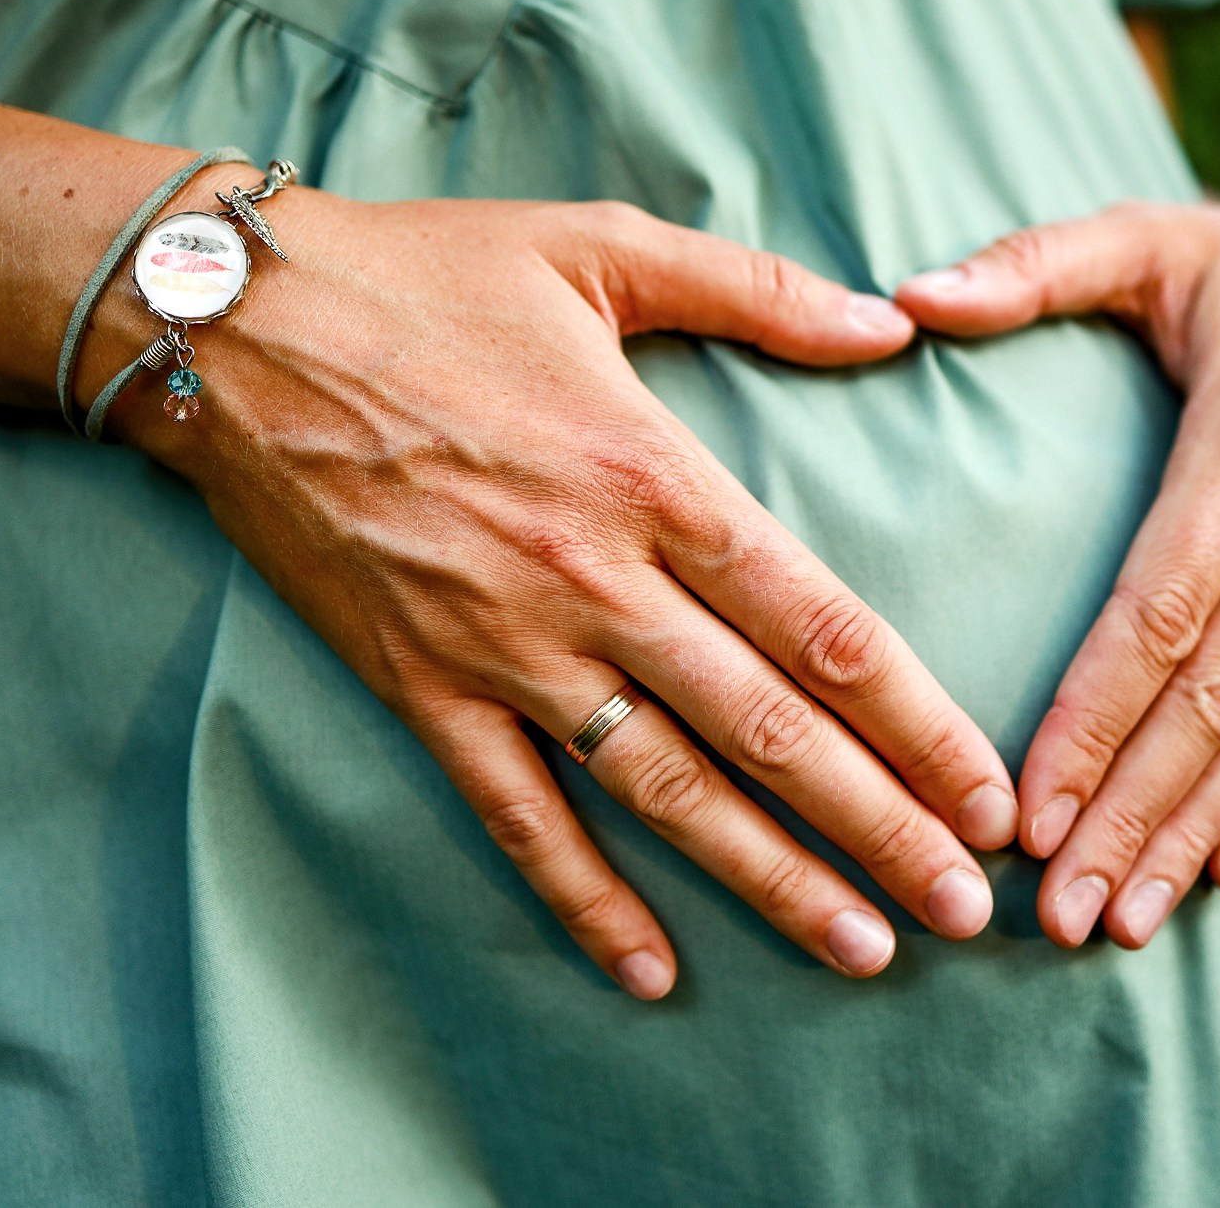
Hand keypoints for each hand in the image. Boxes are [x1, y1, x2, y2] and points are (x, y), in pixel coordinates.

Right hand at [122, 192, 1018, 995]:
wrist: (232, 327)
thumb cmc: (428, 276)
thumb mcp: (603, 249)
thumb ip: (761, 291)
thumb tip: (893, 326)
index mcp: (655, 477)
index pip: (822, 627)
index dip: (919, 721)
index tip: (987, 793)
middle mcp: (592, 580)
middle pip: (767, 729)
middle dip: (879, 827)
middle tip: (964, 911)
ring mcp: (501, 645)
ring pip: (661, 790)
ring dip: (767, 878)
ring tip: (862, 948)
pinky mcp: (417, 686)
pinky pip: (515, 813)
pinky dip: (582, 897)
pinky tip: (651, 970)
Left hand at [895, 181, 1219, 947]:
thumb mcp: (1140, 237)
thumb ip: (1027, 267)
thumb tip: (902, 297)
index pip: (1159, 609)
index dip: (1092, 721)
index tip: (1024, 814)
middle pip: (1218, 692)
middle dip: (1137, 810)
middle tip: (1061, 912)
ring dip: (1201, 828)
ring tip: (1129, 919)